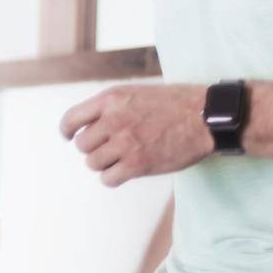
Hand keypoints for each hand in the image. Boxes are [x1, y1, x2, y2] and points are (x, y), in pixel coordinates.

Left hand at [60, 83, 212, 187]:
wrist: (205, 117)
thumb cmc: (175, 104)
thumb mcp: (136, 93)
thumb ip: (112, 106)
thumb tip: (90, 123)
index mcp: (111, 99)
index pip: (71, 119)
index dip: (67, 131)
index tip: (69, 137)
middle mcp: (113, 120)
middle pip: (82, 144)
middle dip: (92, 148)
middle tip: (108, 148)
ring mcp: (125, 143)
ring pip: (93, 163)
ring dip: (104, 164)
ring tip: (120, 159)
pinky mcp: (137, 165)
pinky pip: (108, 179)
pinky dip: (113, 178)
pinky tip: (124, 172)